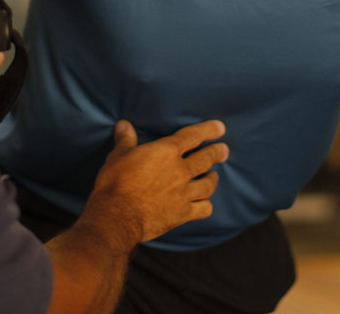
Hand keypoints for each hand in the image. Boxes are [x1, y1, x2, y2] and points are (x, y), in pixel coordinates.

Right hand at [84, 120, 227, 244]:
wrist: (117, 215)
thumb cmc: (116, 182)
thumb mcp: (118, 156)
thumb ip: (125, 139)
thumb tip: (123, 124)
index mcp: (166, 152)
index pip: (193, 136)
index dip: (209, 130)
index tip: (220, 128)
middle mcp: (180, 170)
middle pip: (206, 159)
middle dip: (217, 153)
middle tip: (224, 150)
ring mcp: (184, 193)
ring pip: (208, 184)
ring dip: (213, 179)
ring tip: (214, 177)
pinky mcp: (183, 213)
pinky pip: (204, 209)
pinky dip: (206, 205)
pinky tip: (205, 204)